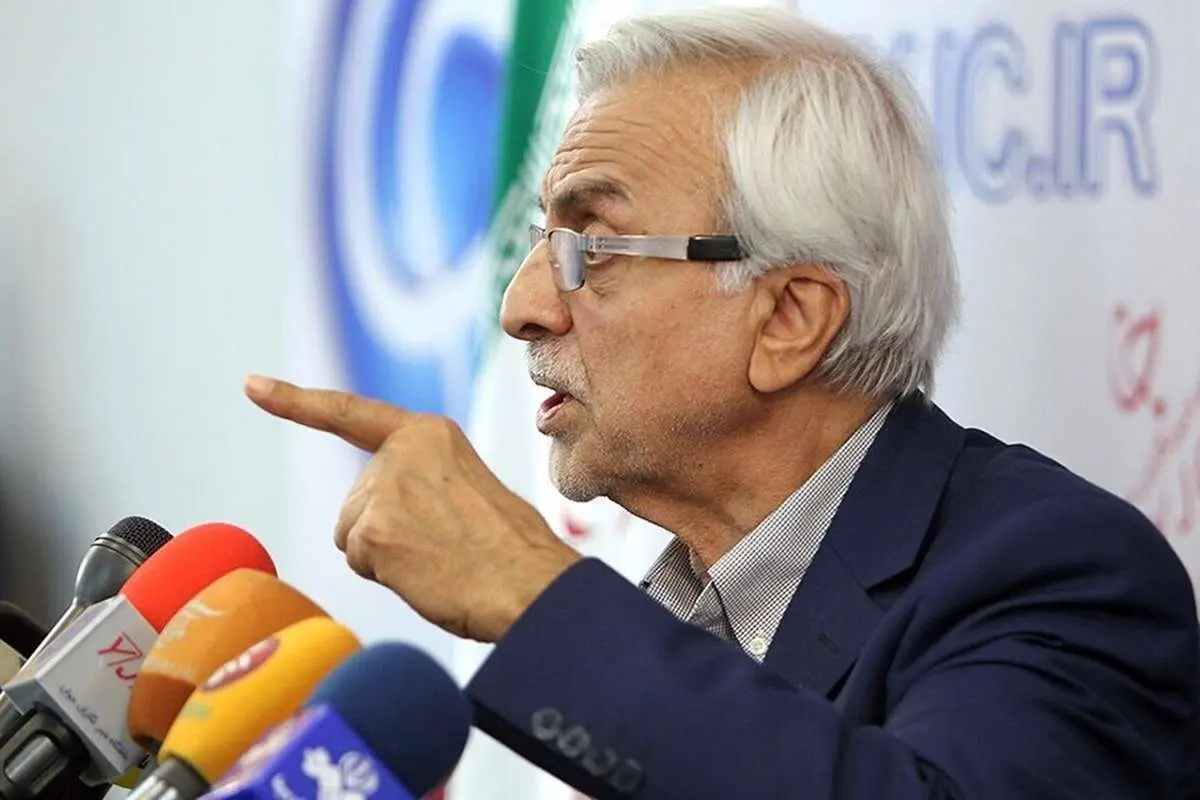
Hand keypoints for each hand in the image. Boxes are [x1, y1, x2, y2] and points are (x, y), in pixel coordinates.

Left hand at [243, 375, 581, 641]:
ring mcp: (385, 489)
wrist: (531, 584)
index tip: (252, 385)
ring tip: (441, 559)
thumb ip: (420, 482)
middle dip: (387, 531)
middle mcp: (400, 452)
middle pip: (356, 500)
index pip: (349, 414)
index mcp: (428, 433)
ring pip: (352, 534)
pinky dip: (386, 576)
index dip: (295, 402)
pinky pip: (358, 560)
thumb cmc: (510, 549)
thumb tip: (373, 519)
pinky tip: (427, 573)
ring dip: (385, 556)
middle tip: (444, 546)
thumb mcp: (466, 487)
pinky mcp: (373, 530)